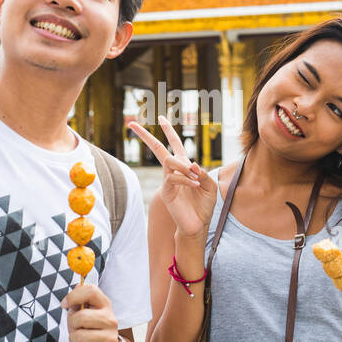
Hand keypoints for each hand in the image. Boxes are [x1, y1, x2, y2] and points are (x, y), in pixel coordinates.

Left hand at [64, 283, 121, 341]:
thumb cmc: (90, 329)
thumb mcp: (84, 312)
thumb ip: (79, 301)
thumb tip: (77, 286)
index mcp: (105, 305)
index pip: (91, 291)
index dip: (73, 296)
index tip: (64, 304)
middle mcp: (111, 320)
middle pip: (82, 317)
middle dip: (72, 324)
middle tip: (75, 328)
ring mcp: (111, 338)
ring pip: (79, 337)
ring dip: (73, 340)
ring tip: (79, 340)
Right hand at [128, 116, 216, 237]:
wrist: (198, 224)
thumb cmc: (204, 205)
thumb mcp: (210, 186)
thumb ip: (203, 173)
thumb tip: (192, 164)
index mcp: (184, 166)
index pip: (174, 144)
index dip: (168, 131)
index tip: (161, 118)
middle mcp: (173, 171)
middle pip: (157, 148)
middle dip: (145, 136)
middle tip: (131, 124)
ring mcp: (168, 181)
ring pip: (170, 161)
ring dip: (184, 166)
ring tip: (195, 177)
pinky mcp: (166, 192)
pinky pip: (173, 178)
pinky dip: (186, 180)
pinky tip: (195, 185)